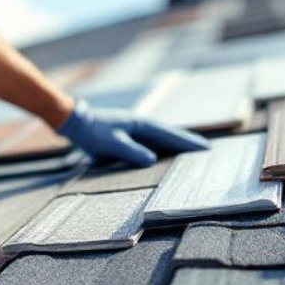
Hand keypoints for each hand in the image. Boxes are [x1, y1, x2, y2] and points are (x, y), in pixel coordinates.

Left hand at [56, 99, 209, 167]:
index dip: (188, 142)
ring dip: (177, 147)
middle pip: (171, 136)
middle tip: (207, 152)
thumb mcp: (112, 143)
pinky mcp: (130, 137)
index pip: (171, 135)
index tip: (205, 148)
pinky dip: (163, 150)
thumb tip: (152, 160)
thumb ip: (131, 151)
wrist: (77, 123)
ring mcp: (137, 131)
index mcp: (142, 125)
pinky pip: (152, 144)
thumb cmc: (93, 132)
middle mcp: (143, 126)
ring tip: (192, 157)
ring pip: (162, 140)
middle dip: (188, 144)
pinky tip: (167, 159)